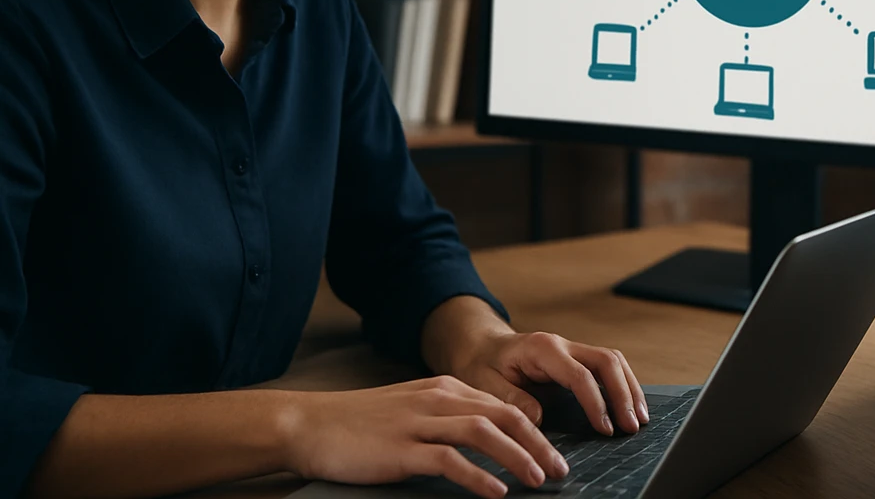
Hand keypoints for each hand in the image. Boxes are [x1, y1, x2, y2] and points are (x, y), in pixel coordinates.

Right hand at [283, 375, 568, 497]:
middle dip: (539, 443)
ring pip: (483, 432)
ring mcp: (419, 422)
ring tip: (539, 480)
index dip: (535, 430)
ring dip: (518, 456)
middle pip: (503, 415)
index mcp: (445, 389)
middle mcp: (438, 399)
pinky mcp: (400, 449)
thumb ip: (448, 418)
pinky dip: (477, 475)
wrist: (310, 425)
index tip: (554, 454)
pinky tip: (496, 492)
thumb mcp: (413, 410)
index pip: (503, 406)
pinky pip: (448, 459)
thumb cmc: (362, 424)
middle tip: (561, 470)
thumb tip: (487, 438)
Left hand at [449, 328, 648, 437]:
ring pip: (613, 361)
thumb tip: (538, 419)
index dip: (596, 402)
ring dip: (630, 388)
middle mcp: (562, 344)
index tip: (606, 428)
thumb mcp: (484, 383)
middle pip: (606, 361)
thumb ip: (511, 399)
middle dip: (624, 393)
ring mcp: (572, 348)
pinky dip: (622, 384)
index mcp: (542, 348)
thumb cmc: (481, 365)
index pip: (580, 375)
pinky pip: (606, 366)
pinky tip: (630, 405)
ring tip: (640, 418)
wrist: (480, 346)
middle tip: (633, 426)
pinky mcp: (576, 358)